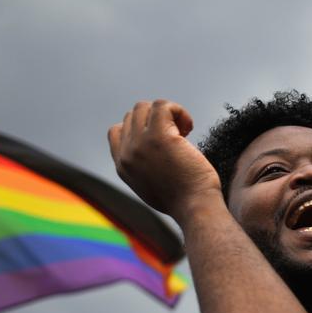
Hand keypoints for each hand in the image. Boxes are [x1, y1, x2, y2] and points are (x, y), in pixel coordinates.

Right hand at [108, 100, 222, 221]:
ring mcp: (140, 143)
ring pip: (145, 106)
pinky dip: (178, 110)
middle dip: (156, 119)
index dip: (139, 127)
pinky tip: (188, 126)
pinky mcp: (159, 136)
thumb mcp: (151, 185)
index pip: (116, 130)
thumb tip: (150, 148)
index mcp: (122, 166)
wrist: (194, 207)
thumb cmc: (183, 200)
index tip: (161, 139)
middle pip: (133, 115)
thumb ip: (143, 166)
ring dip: (167, 113)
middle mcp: (127, 154)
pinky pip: (163, 105)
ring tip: (183, 130)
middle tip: (178, 136)